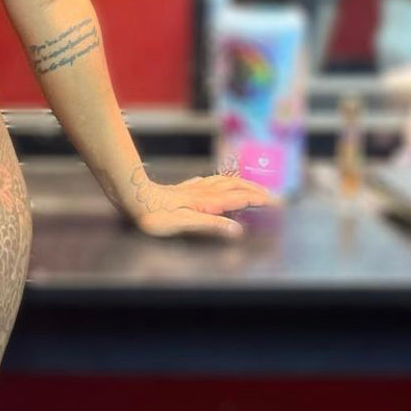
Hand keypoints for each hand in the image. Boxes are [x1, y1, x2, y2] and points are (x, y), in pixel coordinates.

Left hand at [128, 170, 278, 238]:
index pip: (240, 197)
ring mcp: (192, 189)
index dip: (259, 199)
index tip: (278, 202)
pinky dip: (219, 181)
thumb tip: (238, 230)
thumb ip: (212, 225)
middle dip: (255, 189)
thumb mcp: (185, 224)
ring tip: (252, 185)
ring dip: (240, 183)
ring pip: (222, 181)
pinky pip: (207, 182)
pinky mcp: (182, 190)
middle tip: (272, 195)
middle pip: (235, 186)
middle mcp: (203, 192)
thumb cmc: (155, 216)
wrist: (133, 198)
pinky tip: (215, 182)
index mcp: (207, 201)